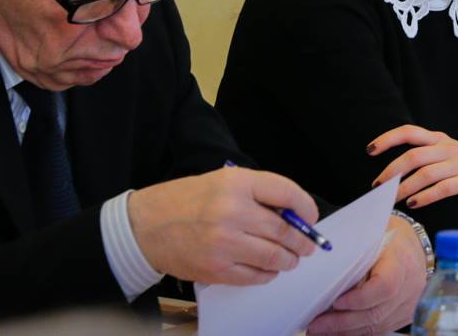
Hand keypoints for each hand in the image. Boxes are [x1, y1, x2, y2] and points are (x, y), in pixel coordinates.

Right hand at [128, 166, 318, 284]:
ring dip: (289, 260)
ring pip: (274, 256)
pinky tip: (268, 268)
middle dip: (303, 241)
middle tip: (307, 245)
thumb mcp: (224, 181)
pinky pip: (255, 276)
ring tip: (290, 258)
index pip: (286, 193)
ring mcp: (224, 243)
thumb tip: (295, 214)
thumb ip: (259, 193)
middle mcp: (232, 212)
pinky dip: (268, 274)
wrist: (146, 225)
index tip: (311, 217)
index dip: (306, 207)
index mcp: (236, 183)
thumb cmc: (186, 200)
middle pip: (285, 230)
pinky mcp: (217, 269)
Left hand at [308, 216, 423, 334]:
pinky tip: (337, 331)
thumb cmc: (386, 236)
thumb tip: (321, 267)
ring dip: (345, 331)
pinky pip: (379, 329)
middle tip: (316, 324)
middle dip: (342, 322)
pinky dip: (356, 332)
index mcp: (401, 260)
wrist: (411, 246)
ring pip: (376, 326)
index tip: (336, 302)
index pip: (385, 286)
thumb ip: (353, 251)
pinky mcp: (404, 315)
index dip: (359, 299)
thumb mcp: (372, 234)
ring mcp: (409, 304)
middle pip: (376, 312)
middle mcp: (409, 285)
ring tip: (320, 329)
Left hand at [369, 124, 457, 207]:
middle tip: (378, 186)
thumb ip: (424, 156)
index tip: (370, 150)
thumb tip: (391, 171)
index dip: (388, 139)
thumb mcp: (446, 155)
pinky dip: (426, 196)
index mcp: (438, 139)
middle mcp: (447, 148)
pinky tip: (414, 204)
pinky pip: (443, 188)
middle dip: (392, 171)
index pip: (409, 132)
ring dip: (405, 188)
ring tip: (392, 199)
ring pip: (426, 173)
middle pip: (414, 155)